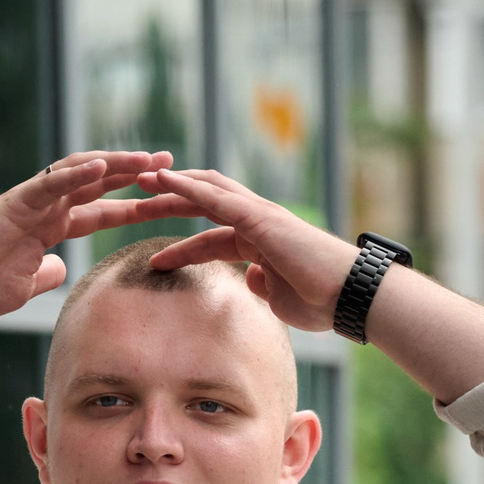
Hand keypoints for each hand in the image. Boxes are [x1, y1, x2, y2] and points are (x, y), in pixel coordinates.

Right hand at [0, 151, 194, 320]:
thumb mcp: (24, 287)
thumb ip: (45, 274)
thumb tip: (60, 270)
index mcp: (50, 227)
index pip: (100, 209)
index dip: (132, 204)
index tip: (166, 201)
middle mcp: (44, 207)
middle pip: (98, 182)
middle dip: (135, 173)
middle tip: (171, 163)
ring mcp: (30, 202)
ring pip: (80, 173)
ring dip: (116, 164)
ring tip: (148, 159)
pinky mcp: (14, 204)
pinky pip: (49, 183)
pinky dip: (76, 173)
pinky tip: (103, 167)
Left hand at [136, 167, 366, 333]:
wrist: (349, 296)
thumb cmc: (322, 301)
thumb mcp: (281, 297)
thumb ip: (264, 284)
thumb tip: (253, 278)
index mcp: (259, 243)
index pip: (212, 238)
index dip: (182, 247)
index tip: (155, 259)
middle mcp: (258, 222)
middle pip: (204, 204)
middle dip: (169, 202)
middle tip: (135, 202)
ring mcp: (259, 216)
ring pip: (206, 192)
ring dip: (171, 186)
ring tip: (139, 181)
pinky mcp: (260, 217)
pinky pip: (216, 197)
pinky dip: (188, 187)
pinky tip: (164, 181)